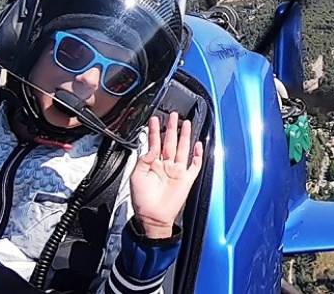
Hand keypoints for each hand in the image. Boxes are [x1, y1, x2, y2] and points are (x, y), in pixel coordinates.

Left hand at [130, 112, 203, 238]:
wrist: (152, 218)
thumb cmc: (143, 201)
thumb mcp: (136, 177)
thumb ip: (143, 160)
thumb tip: (151, 148)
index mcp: (153, 164)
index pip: (155, 143)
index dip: (154, 131)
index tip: (154, 119)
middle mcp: (166, 165)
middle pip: (170, 142)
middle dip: (171, 128)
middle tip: (173, 115)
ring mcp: (177, 171)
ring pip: (183, 149)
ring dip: (185, 136)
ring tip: (186, 123)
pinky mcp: (187, 179)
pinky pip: (195, 165)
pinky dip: (197, 155)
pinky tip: (198, 145)